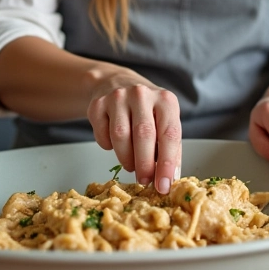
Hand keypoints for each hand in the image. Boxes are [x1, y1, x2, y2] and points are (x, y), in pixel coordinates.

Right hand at [85, 68, 181, 193]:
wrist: (117, 83)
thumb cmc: (147, 109)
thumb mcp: (164, 121)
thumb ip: (170, 148)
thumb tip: (170, 179)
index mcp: (165, 100)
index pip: (170, 134)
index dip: (167, 163)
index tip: (164, 186)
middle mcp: (142, 94)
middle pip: (144, 135)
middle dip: (145, 164)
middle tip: (145, 181)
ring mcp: (118, 96)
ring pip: (120, 136)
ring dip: (126, 158)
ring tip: (131, 165)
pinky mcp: (98, 104)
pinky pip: (102, 134)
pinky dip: (108, 147)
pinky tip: (115, 145)